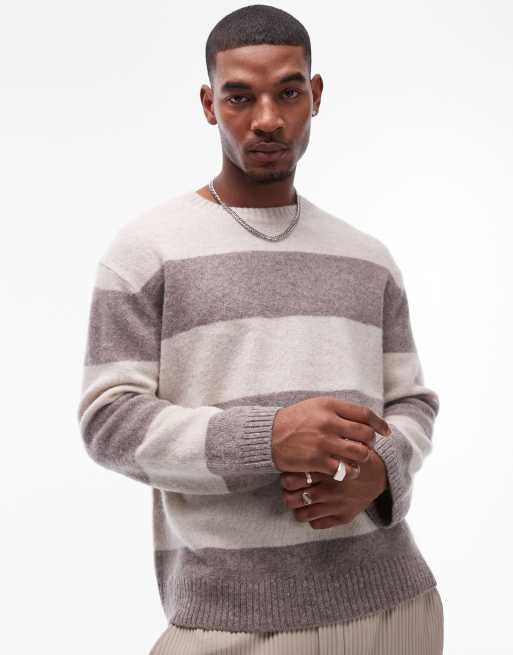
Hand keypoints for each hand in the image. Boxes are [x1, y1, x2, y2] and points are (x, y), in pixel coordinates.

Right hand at [271, 397, 391, 476]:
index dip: (379, 424)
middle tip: (367, 448)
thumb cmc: (295, 420)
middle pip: (365, 434)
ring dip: (363, 458)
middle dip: (371, 443)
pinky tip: (348, 472)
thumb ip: (338, 410)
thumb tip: (364, 418)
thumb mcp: (315, 406)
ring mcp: (323, 442)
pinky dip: (350, 472)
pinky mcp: (317, 460)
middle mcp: (328, 422)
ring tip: (359, 460)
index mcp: (330, 405)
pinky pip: (344, 469)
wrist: (269, 435)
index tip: (386, 432)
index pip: (364, 413)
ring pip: (359, 453)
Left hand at [280, 450, 388, 528]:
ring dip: (297, 507)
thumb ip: (318, 449)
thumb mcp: (337, 448)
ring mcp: (336, 506)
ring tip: (298, 499)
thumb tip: (292, 447)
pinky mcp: (343, 517)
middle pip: (293, 499)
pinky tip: (313, 507)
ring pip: (302, 515)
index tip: (287, 475)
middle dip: (287, 494)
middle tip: (289, 489)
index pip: (293, 480)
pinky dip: (311, 517)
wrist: (379, 475)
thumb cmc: (351, 458)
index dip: (285, 478)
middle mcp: (330, 490)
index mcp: (326, 471)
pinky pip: (317, 524)